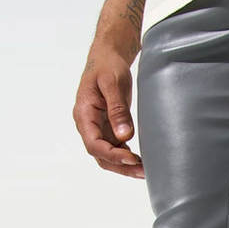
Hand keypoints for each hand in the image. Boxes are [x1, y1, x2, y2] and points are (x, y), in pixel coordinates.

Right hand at [73, 47, 143, 177]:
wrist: (108, 56)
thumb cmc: (107, 65)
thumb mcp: (113, 83)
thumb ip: (117, 110)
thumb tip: (124, 136)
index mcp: (83, 114)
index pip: (94, 144)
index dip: (113, 155)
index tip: (132, 158)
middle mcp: (88, 125)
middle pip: (100, 155)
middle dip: (121, 166)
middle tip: (143, 172)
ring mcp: (98, 128)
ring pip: (108, 155)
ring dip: (125, 165)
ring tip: (145, 170)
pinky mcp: (109, 128)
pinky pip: (116, 148)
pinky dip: (127, 156)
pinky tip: (142, 161)